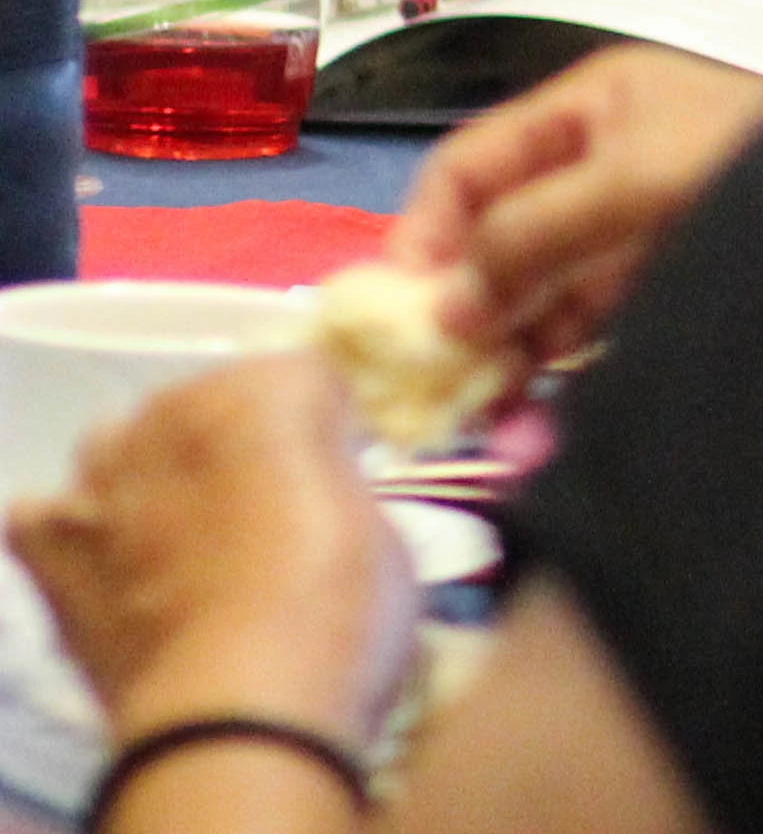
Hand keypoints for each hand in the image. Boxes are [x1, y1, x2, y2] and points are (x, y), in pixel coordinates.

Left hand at [9, 358, 409, 751]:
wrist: (236, 714)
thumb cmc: (334, 615)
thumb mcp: (383, 527)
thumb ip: (337, 485)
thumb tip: (323, 500)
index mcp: (268, 389)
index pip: (308, 379)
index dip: (331, 430)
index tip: (344, 472)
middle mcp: (172, 413)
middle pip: (209, 404)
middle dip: (239, 447)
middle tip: (273, 517)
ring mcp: (98, 481)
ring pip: (123, 448)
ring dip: (154, 476)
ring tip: (191, 541)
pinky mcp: (49, 550)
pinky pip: (51, 515)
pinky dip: (82, 532)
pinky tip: (119, 569)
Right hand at [390, 46, 762, 372]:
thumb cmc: (754, 154)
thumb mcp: (634, 177)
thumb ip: (534, 233)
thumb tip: (442, 307)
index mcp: (594, 108)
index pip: (473, 163)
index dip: (424, 230)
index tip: (395, 307)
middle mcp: (606, 163)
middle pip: (501, 232)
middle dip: (458, 299)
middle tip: (424, 375)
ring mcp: (636, 225)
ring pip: (540, 286)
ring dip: (499, 340)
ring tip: (467, 400)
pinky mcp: (668, 281)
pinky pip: (588, 320)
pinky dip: (551, 357)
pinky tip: (523, 399)